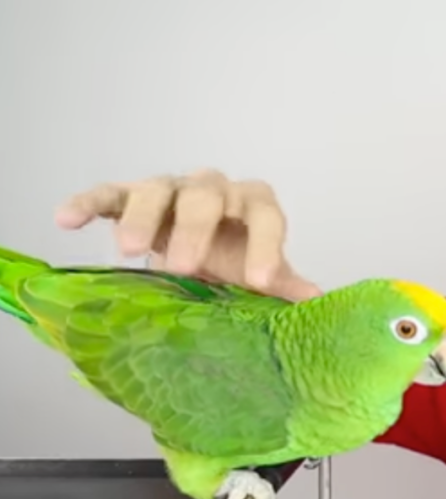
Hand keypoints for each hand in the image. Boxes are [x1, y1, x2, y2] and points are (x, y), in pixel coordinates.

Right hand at [54, 168, 321, 300]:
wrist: (196, 253)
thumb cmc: (231, 261)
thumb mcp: (258, 275)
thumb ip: (285, 285)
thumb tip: (319, 302)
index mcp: (253, 206)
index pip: (265, 215)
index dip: (266, 246)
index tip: (260, 281)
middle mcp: (214, 190)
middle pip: (208, 196)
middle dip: (197, 229)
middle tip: (183, 268)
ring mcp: (170, 190)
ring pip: (158, 190)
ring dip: (143, 216)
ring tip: (128, 250)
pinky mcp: (129, 197)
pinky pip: (108, 193)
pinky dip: (88, 203)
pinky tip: (67, 220)